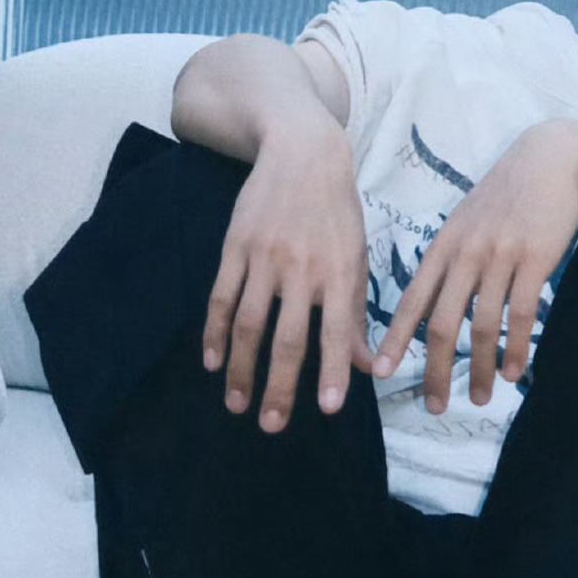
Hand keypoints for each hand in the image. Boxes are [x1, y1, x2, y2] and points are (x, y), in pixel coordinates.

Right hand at [202, 116, 371, 431]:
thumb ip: (355, 312)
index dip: (332, 370)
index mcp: (339, 271)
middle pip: (287, 337)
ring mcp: (265, 258)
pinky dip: (215, 333)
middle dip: (279, 386)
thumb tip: (364, 367)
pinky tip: (213, 361)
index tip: (328, 409)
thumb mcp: (356, 255)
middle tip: (271, 425)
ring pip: (249, 324)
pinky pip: (221, 298)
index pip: (337, 331)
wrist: (302, 151)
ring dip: (241, 370)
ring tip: (237, 404)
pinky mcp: (235, 247)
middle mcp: (302, 268)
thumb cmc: (337, 210)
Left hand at [373, 120, 577, 414]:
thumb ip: (449, 260)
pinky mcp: (533, 260)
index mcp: (444, 246)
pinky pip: (520, 315)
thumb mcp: (466, 221)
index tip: (380, 373)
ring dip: (478, 369)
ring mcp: (499, 257)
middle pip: (441, 323)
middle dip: (434, 370)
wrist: (549, 160)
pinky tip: (513, 373)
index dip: (394, 340)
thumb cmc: (505, 196)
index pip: (412, 300)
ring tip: (479, 397)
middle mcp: (465, 254)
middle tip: (434, 406)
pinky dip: (515, 349)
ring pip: (481, 326)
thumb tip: (431, 305)